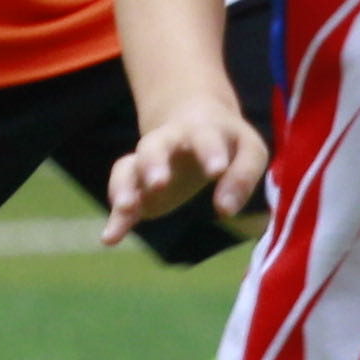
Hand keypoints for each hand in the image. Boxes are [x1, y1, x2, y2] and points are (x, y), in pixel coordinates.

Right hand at [103, 95, 271, 244]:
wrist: (195, 120)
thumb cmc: (228, 141)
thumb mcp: (249, 150)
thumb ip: (242, 177)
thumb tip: (225, 210)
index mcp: (202, 130)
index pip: (205, 137)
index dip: (210, 152)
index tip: (216, 171)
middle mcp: (168, 142)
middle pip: (154, 145)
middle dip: (154, 163)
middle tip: (159, 183)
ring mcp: (149, 163)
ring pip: (129, 168)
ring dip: (124, 187)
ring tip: (125, 208)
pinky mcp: (139, 187)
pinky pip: (122, 199)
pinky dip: (116, 219)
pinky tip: (109, 239)